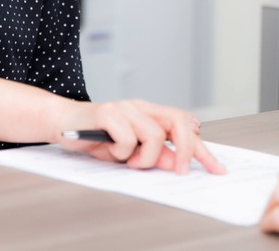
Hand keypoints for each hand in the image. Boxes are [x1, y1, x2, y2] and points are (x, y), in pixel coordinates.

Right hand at [56, 99, 225, 175]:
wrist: (61, 122)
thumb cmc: (95, 136)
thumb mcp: (128, 151)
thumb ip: (153, 155)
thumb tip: (177, 165)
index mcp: (149, 113)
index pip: (185, 125)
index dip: (202, 149)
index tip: (217, 168)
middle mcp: (140, 106)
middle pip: (179, 122)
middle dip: (185, 151)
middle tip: (178, 172)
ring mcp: (124, 107)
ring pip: (154, 136)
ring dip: (144, 158)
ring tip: (127, 161)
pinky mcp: (106, 113)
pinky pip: (128, 138)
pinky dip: (122, 152)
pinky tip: (110, 151)